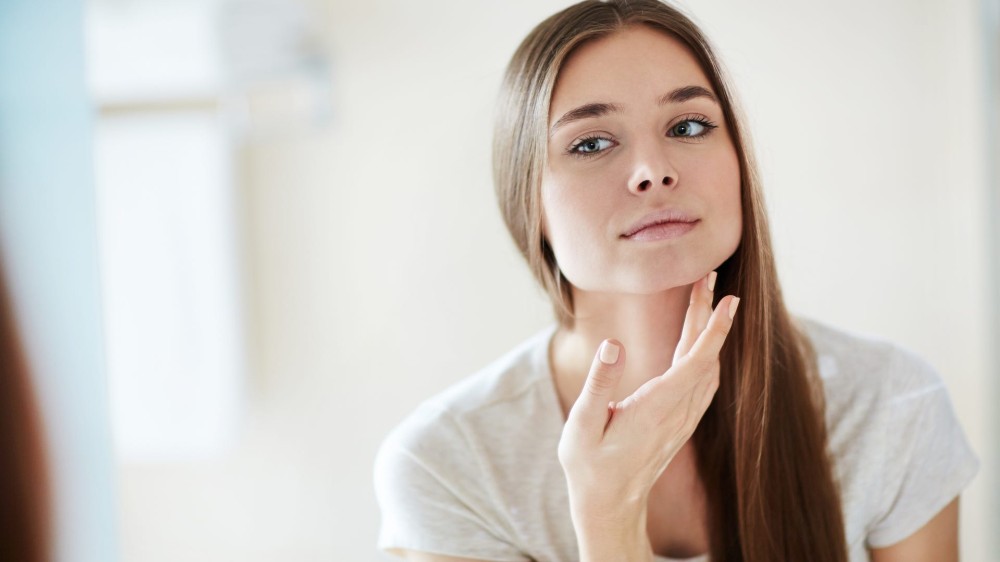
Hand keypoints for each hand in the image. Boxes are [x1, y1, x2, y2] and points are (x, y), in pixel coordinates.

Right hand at [556, 271, 738, 521]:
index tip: (728, 301)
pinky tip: (700, 342)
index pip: (694, 362)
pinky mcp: (679, 423)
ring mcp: (682, 419)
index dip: (713, 330)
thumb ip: (598, 383)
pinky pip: (702, 382)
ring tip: (705, 300)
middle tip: (712, 279)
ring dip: (708, 333)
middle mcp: (677, 412)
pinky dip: (705, 354)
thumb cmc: (589, 465)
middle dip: (709, 316)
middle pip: (703, 357)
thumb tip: (613, 344)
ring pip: (706, 368)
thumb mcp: (583, 425)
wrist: (609, 505)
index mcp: (656, 408)